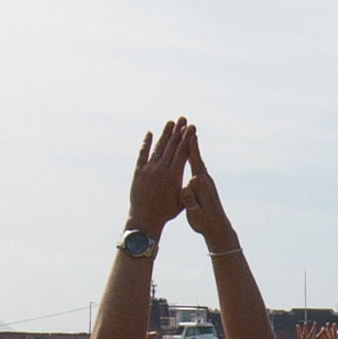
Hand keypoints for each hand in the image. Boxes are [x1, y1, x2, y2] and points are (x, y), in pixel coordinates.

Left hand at [123, 120, 192, 237]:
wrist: (145, 219)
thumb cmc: (166, 212)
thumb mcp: (182, 200)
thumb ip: (188, 186)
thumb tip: (198, 177)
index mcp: (173, 175)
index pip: (183, 152)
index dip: (188, 138)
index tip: (192, 128)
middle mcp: (161, 169)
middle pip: (172, 146)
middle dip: (179, 131)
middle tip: (183, 119)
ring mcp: (149, 169)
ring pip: (159, 147)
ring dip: (165, 134)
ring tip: (171, 122)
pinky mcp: (138, 171)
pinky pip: (143, 153)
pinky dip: (147, 143)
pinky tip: (150, 133)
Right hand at [178, 129, 236, 251]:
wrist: (218, 229)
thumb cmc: (205, 223)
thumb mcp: (195, 213)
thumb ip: (190, 200)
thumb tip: (186, 188)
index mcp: (202, 185)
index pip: (196, 163)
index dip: (192, 149)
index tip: (190, 134)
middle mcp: (205, 180)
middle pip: (197, 157)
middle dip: (192, 142)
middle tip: (188, 125)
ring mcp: (205, 182)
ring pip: (197, 161)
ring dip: (191, 147)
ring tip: (186, 134)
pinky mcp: (204, 185)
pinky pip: (196, 167)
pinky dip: (191, 158)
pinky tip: (187, 154)